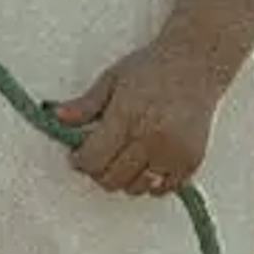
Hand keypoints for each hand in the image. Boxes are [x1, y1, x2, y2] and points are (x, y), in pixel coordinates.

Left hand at [53, 33, 241, 197]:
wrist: (196, 64)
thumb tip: (58, 117)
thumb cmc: (152, 68)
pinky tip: (146, 162)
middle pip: (112, 179)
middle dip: (99, 171)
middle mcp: (151, 138)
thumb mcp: (111, 80)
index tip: (78, 155)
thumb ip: (85, 105)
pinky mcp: (191, 162)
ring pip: (136, 188)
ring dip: (124, 179)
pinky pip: (163, 189)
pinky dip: (151, 183)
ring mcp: (173, 153)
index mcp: (127, 116)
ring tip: (124, 157)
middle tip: (99, 155)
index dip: (80, 160)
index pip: (94, 159)